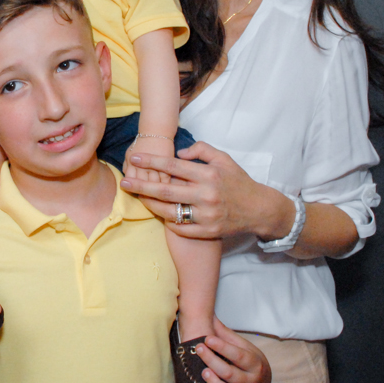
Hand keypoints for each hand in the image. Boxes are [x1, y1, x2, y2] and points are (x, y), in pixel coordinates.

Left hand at [120, 140, 293, 241]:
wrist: (259, 209)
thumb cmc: (238, 181)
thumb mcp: (224, 159)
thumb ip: (201, 150)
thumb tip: (179, 153)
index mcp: (208, 174)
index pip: (173, 166)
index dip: (152, 161)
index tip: (135, 159)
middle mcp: (206, 195)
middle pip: (165, 190)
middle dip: (141, 185)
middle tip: (124, 182)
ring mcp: (206, 215)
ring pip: (169, 211)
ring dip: (150, 204)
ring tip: (138, 197)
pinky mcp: (208, 232)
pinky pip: (180, 228)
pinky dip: (168, 221)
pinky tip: (159, 214)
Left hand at [188, 318, 270, 382]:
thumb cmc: (251, 362)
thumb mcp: (245, 347)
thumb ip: (227, 335)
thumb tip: (210, 316)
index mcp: (255, 364)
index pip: (238, 356)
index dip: (223, 347)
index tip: (208, 338)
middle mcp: (250, 382)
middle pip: (230, 373)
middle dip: (213, 361)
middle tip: (199, 349)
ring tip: (203, 372)